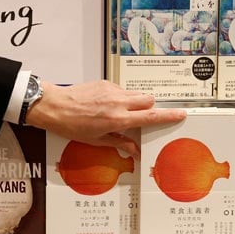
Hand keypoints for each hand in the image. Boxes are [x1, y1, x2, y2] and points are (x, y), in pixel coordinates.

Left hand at [25, 80, 186, 158]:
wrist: (54, 106)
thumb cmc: (72, 126)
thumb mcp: (96, 140)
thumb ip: (120, 142)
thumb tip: (135, 151)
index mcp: (118, 119)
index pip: (150, 117)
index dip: (168, 116)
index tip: (181, 115)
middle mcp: (118, 102)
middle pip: (149, 99)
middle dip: (150, 107)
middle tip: (142, 117)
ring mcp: (112, 90)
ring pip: (136, 93)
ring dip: (135, 102)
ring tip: (120, 113)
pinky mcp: (105, 82)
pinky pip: (121, 89)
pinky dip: (121, 97)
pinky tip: (106, 105)